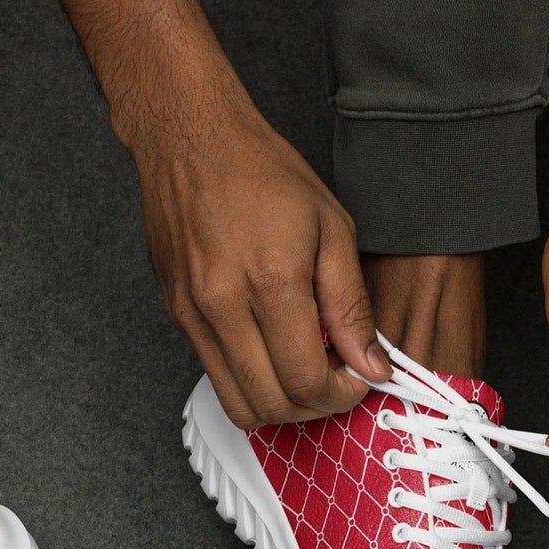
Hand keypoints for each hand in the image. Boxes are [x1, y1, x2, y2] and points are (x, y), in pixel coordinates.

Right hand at [126, 80, 389, 427]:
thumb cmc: (261, 172)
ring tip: (303, 371)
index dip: (341, 393)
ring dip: (279, 405)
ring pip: (238, 404)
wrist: (189, 140)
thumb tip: (371, 365)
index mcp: (271, 282)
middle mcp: (223, 306)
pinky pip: (215, 376)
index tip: (358, 376)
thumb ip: (351, 306)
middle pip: (272, 405)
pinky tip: (272, 351)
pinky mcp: (177, 317)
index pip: (306, 379)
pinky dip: (250, 381)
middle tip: (336, 379)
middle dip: (313, 407)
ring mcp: (193, 316)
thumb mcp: (331, 228)